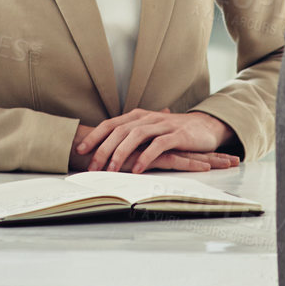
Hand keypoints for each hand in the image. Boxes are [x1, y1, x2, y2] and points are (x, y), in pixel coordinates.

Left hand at [74, 109, 240, 173]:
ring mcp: (162, 125)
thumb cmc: (172, 132)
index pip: (110, 124)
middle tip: (92, 166)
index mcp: (136, 116)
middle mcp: (146, 118)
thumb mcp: (148, 132)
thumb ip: (130, 138)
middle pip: (119, 131)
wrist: (204, 126)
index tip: (80, 150)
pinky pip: (158, 145)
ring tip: (111, 169)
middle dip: (102, 149)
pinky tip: (137, 169)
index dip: (94, 136)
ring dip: (121, 153)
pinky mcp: (177, 135)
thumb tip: (105, 150)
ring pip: (136, 136)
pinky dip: (146, 157)